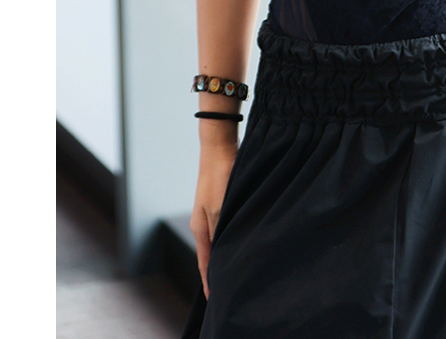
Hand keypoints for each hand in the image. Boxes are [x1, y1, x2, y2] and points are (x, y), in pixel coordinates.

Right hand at [190, 142, 237, 298]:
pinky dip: (233, 237)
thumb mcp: (221, 208)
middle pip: (211, 253)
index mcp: (200, 228)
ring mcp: (213, 210)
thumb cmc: (219, 175)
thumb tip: (223, 255)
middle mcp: (204, 222)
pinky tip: (244, 239)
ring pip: (221, 239)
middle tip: (231, 288)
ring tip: (239, 269)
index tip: (215, 300)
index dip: (210, 282)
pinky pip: (228, 225)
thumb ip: (221, 232)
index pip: (205, 263)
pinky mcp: (223, 199)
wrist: (219, 144)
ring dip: (228, 253)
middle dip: (219, 271)